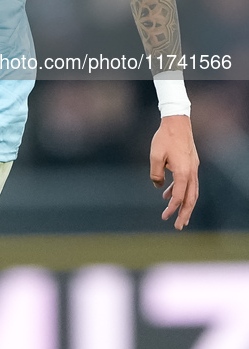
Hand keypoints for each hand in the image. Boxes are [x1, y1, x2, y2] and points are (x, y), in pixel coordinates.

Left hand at [150, 114, 198, 229]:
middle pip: (191, 199)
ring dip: (185, 204)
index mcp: (183, 172)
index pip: (180, 197)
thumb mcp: (155, 156)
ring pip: (192, 191)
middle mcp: (192, 172)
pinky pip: (188, 182)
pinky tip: (168, 194)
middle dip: (185, 214)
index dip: (172, 209)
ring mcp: (193, 168)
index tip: (165, 217)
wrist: (177, 122)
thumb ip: (156, 174)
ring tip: (177, 215)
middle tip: (178, 226)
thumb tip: (158, 186)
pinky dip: (180, 191)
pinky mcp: (191, 164)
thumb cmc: (165, 138)